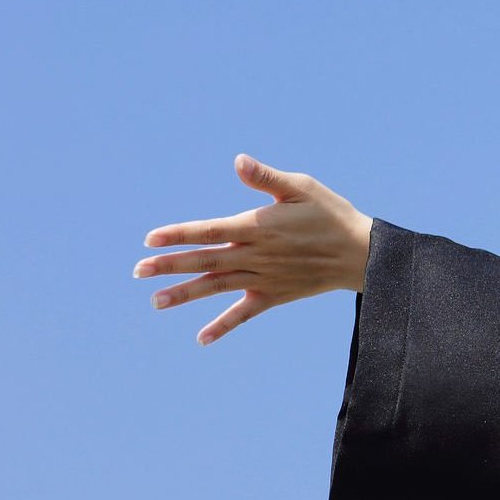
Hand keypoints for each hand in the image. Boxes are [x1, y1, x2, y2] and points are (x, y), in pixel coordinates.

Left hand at [136, 154, 373, 344]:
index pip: (210, 231)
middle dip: (170, 265)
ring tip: (155, 301)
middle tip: (138, 270)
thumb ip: (266, 178)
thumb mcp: (302, 188)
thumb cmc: (331, 214)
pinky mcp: (275, 296)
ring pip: (218, 287)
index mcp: (259, 227)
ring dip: (186, 294)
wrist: (361, 254)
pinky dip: (224, 325)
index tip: (150, 238)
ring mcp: (264, 279)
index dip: (179, 234)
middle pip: (206, 261)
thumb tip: (238, 162)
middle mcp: (257, 256)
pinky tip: (202, 338)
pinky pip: (245, 313)